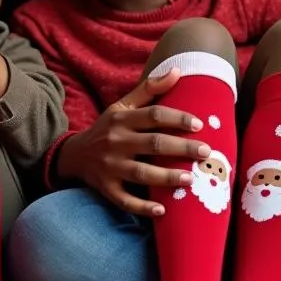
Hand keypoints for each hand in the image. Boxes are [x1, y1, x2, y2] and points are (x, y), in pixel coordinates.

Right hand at [57, 69, 212, 217]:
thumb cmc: (107, 128)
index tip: (199, 124)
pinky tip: (162, 210)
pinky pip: (125, 199)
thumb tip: (177, 70)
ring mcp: (110, 166)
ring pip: (141, 172)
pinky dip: (142, 206)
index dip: (177, 118)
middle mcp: (116, 141)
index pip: (153, 115)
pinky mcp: (106, 188)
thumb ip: (149, 89)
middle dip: (181, 147)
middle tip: (206, 152)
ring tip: (190, 179)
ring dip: (166, 176)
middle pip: (152, 143)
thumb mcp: (122, 106)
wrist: (75, 155)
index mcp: (122, 119)